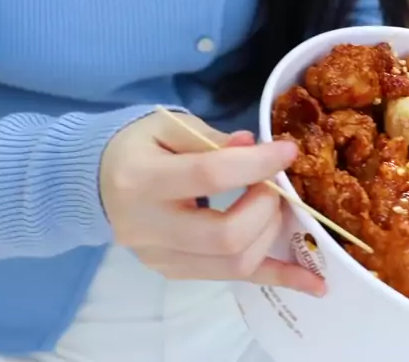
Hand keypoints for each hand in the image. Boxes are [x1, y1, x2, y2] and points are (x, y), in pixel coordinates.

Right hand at [100, 111, 324, 296]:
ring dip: (270, 234)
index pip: (210, 175)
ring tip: (272, 208)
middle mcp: (147, 228)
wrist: (96, 184)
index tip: (288, 151)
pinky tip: (312, 282)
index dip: (257, 164)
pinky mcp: (176, 273)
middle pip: (226, 235)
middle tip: (273, 185)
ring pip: (234, 263)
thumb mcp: (167, 125)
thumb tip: (254, 146)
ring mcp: (161, 258)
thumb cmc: (137, 147)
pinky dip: (277, 277)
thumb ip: (211, 137)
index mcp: (141, 180)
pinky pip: (236, 279)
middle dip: (266, 208)